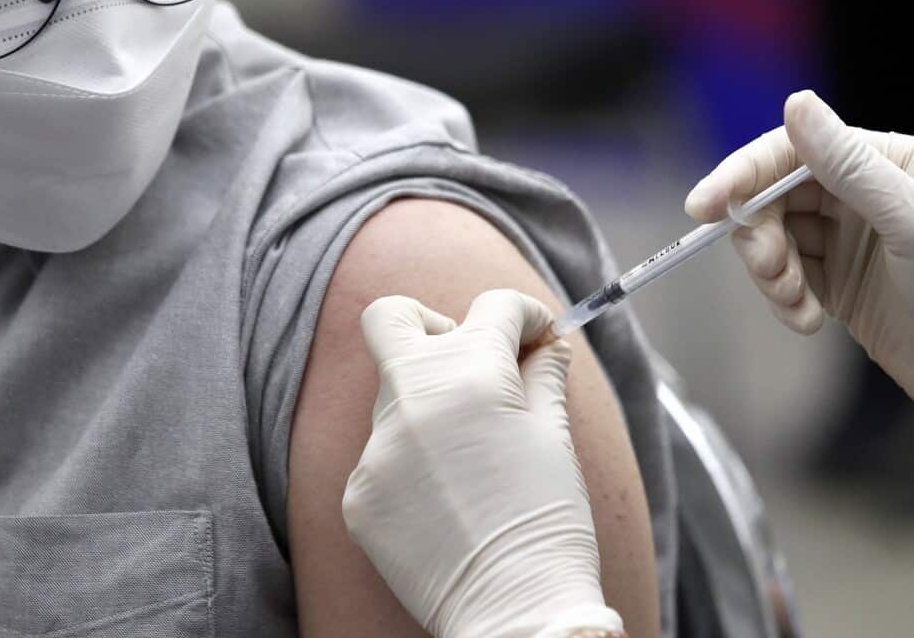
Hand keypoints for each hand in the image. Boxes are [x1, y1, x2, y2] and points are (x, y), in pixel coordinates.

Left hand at [343, 289, 623, 637]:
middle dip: (435, 325)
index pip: (492, 307)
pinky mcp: (358, 492)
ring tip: (472, 453)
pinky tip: (447, 497)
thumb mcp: (555, 438)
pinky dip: (413, 459)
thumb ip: (544, 375)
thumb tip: (547, 343)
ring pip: (393, 394)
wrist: (516, 611)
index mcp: (472, 376)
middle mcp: (412, 400)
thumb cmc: (548, 523)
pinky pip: (382, 453)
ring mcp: (377, 447)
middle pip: (393, 317)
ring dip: (430, 402)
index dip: (524, 315)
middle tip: (473, 361)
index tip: (536, 337)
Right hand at [684, 90, 913, 453]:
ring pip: (773, 240)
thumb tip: (795, 102)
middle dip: (760, 236)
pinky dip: (786, 299)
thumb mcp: (912, 221)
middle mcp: (862, 194)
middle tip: (770, 273)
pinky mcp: (837, 284)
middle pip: (773, 197)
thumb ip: (848, 166)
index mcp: (887, 163)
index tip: (702, 207)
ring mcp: (847, 241)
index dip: (742, 175)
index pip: (794, 152)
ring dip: (772, 274)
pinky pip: (786, 278)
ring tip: (800, 308)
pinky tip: (812, 322)